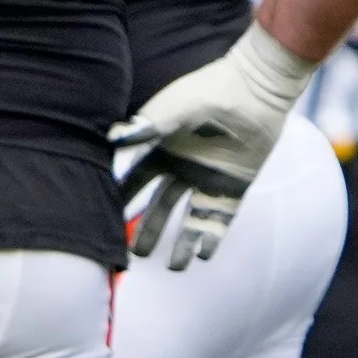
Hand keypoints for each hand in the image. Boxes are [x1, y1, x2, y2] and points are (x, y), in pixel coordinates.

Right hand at [112, 24, 313, 269]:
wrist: (254, 89)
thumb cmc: (209, 92)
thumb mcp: (175, 109)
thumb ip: (147, 127)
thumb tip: (112, 140)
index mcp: (160, 149)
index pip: (133, 180)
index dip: (120, 198)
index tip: (103, 219)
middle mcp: (181, 168)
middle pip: (159, 207)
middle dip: (148, 230)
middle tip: (133, 255)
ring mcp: (208, 180)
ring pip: (189, 219)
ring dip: (181, 243)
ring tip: (174, 268)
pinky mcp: (234, 187)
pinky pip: (220, 218)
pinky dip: (212, 236)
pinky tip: (204, 254)